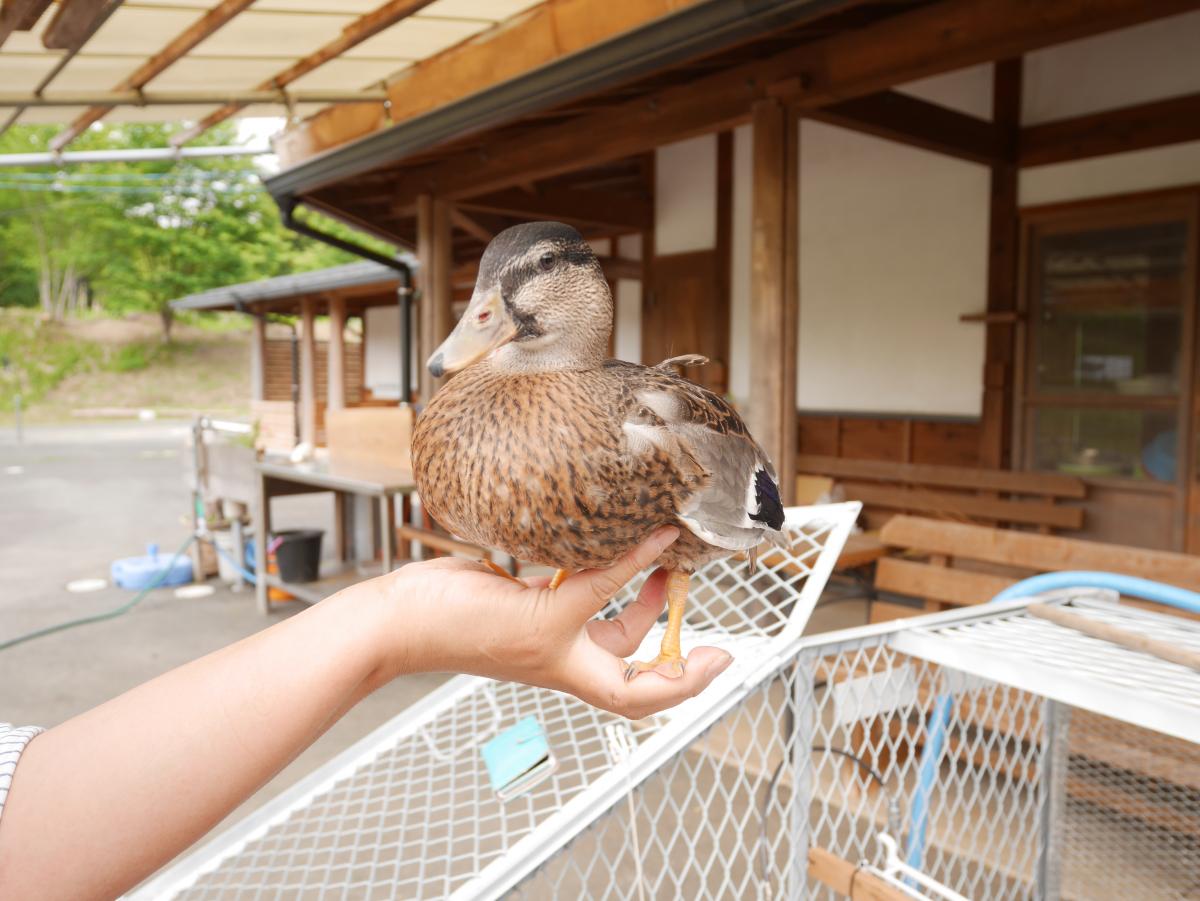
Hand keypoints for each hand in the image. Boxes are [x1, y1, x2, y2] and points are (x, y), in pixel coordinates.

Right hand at [376, 527, 732, 718]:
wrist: (406, 613)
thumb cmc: (465, 627)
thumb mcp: (551, 604)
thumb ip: (607, 575)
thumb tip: (660, 542)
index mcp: (571, 670)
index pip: (643, 694)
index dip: (687, 682)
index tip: (724, 655)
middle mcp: (565, 653)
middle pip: (633, 654)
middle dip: (666, 622)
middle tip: (688, 580)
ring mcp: (548, 625)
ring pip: (609, 615)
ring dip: (638, 588)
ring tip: (661, 551)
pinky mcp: (530, 595)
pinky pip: (579, 583)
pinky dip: (601, 565)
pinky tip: (610, 538)